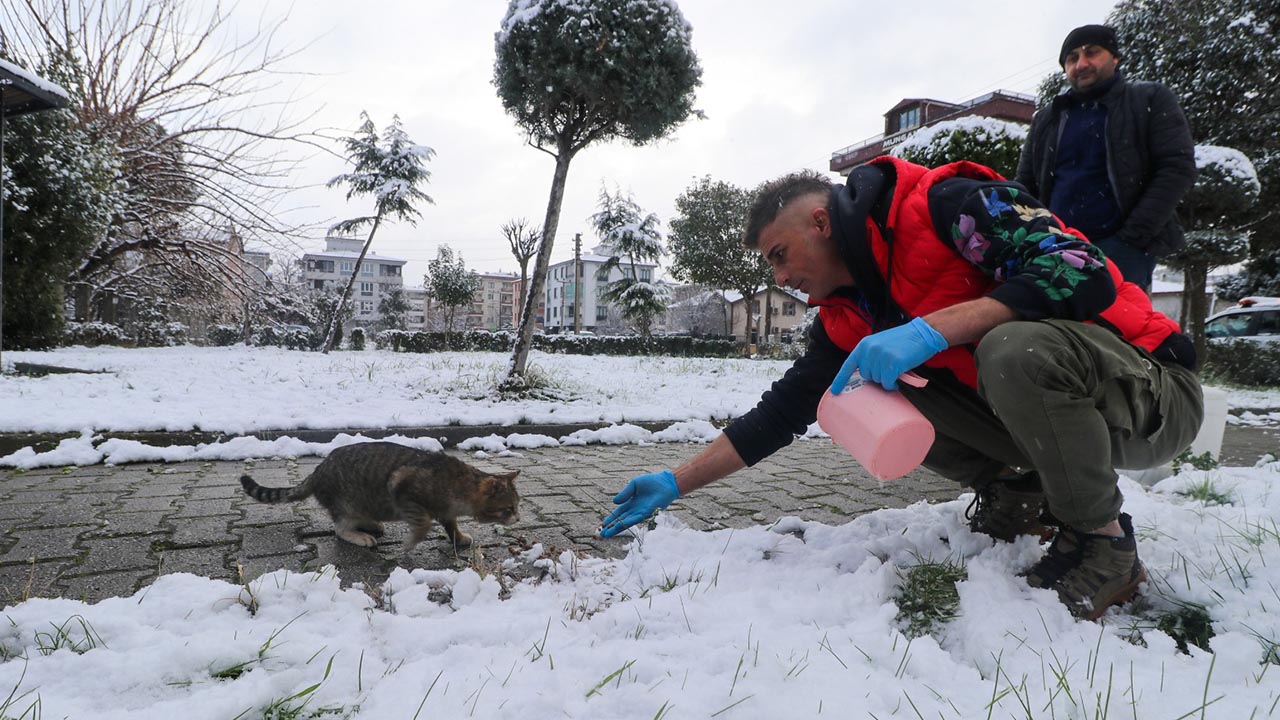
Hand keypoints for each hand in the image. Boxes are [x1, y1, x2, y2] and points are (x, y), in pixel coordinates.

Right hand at [599, 470, 679, 537]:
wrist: (665, 483)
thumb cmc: (651, 482)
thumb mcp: (634, 485)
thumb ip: (624, 493)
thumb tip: (614, 502)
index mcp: (630, 503)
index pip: (618, 513)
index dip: (610, 519)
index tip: (602, 525)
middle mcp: (634, 510)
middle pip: (620, 520)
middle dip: (610, 528)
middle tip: (601, 535)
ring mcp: (640, 512)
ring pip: (626, 522)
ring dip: (616, 529)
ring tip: (607, 534)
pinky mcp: (647, 513)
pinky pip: (635, 519)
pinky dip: (626, 523)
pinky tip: (619, 526)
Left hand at [831, 317, 946, 392]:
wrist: (922, 334)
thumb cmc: (904, 340)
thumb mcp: (881, 343)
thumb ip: (870, 355)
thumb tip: (865, 374)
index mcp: (864, 345)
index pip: (848, 365)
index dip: (840, 379)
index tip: (835, 391)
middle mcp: (869, 350)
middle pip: (866, 376)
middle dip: (876, 376)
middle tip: (889, 369)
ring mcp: (880, 356)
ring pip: (877, 380)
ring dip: (886, 379)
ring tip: (896, 369)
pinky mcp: (892, 363)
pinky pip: (887, 382)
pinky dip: (893, 383)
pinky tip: (899, 376)